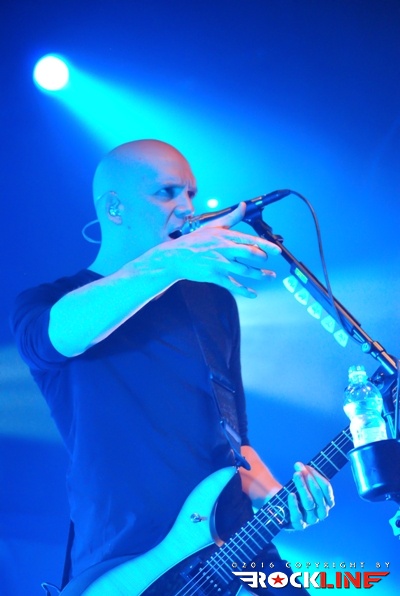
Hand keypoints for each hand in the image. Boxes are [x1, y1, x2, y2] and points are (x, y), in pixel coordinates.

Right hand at [157, 203, 280, 296]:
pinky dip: (244, 291)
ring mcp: (220, 264)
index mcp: (226, 236)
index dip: (266, 246)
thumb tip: (243, 205)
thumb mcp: (213, 226)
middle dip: (263, 259)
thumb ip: (231, 218)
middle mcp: (225, 249)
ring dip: (260, 275)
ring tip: (270, 277)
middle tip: (267, 263)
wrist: (176, 256)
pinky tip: (253, 294)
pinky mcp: (214, 276)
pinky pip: (232, 285)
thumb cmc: (195, 241)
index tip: (277, 251)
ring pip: (245, 271)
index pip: (250, 240)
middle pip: (251, 254)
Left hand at [286, 462, 334, 529]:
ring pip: (309, 504)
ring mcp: (310, 520)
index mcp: (327, 502)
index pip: (326, 488)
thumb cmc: (295, 491)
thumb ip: (304, 474)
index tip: (306, 466)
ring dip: (302, 488)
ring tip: (296, 476)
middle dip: (309, 480)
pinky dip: (294, 505)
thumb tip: (298, 465)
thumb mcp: (303, 483)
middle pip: (318, 496)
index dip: (317, 476)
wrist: (282, 505)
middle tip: (299, 470)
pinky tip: (291, 494)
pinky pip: (297, 517)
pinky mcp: (298, 525)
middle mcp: (321, 513)